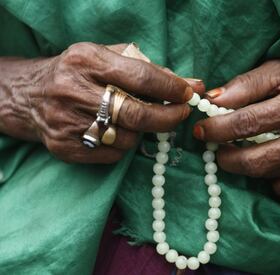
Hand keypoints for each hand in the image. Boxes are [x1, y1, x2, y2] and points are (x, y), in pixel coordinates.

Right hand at [0, 42, 203, 162]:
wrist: (30, 95)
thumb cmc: (79, 73)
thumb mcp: (107, 57)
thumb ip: (150, 69)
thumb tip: (193, 85)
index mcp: (87, 61)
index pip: (141, 77)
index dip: (171, 88)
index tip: (188, 94)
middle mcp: (74, 91)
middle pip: (137, 113)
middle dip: (168, 117)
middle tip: (181, 114)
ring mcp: (68, 122)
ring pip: (127, 138)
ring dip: (142, 132)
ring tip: (138, 121)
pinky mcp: (65, 147)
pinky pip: (111, 155)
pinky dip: (123, 146)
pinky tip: (117, 132)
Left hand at [193, 59, 279, 195]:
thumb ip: (246, 85)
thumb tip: (213, 101)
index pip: (246, 124)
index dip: (217, 130)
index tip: (201, 131)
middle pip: (255, 162)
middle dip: (227, 159)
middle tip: (217, 149)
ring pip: (267, 176)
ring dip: (247, 165)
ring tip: (242, 150)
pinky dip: (272, 176)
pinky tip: (273, 158)